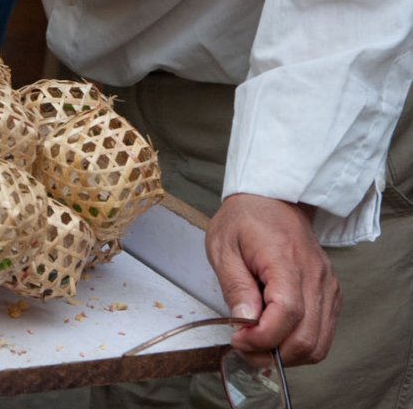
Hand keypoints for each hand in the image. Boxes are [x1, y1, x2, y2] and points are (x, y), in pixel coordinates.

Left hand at [204, 192, 340, 365]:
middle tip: (244, 345)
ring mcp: (327, 288)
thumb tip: (244, 322)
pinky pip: (322, 334)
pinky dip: (299, 343)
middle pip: (306, 339)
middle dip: (272, 353)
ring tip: (258, 342)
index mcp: (286, 261)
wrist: (274, 200)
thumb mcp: (223, 246)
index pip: (287, 314)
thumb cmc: (244, 219)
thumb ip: (235, 286)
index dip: (263, 337)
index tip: (237, 338)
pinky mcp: (330, 295)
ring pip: (318, 344)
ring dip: (287, 354)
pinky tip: (275, 332)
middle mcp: (315, 278)